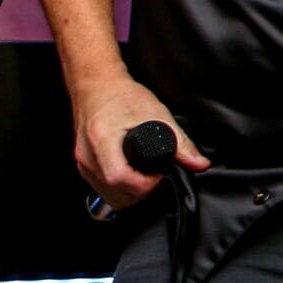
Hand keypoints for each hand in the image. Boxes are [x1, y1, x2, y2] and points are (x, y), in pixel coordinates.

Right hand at [73, 74, 210, 210]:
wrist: (96, 86)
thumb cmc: (123, 95)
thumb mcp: (157, 114)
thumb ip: (180, 142)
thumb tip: (199, 163)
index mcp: (103, 139)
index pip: (119, 176)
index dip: (144, 183)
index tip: (159, 174)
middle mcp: (88, 155)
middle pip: (115, 192)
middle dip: (142, 192)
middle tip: (157, 176)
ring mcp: (83, 162)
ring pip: (108, 196)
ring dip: (131, 195)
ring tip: (147, 178)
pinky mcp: (83, 165)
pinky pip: (101, 190)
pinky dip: (119, 191)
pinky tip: (132, 179)